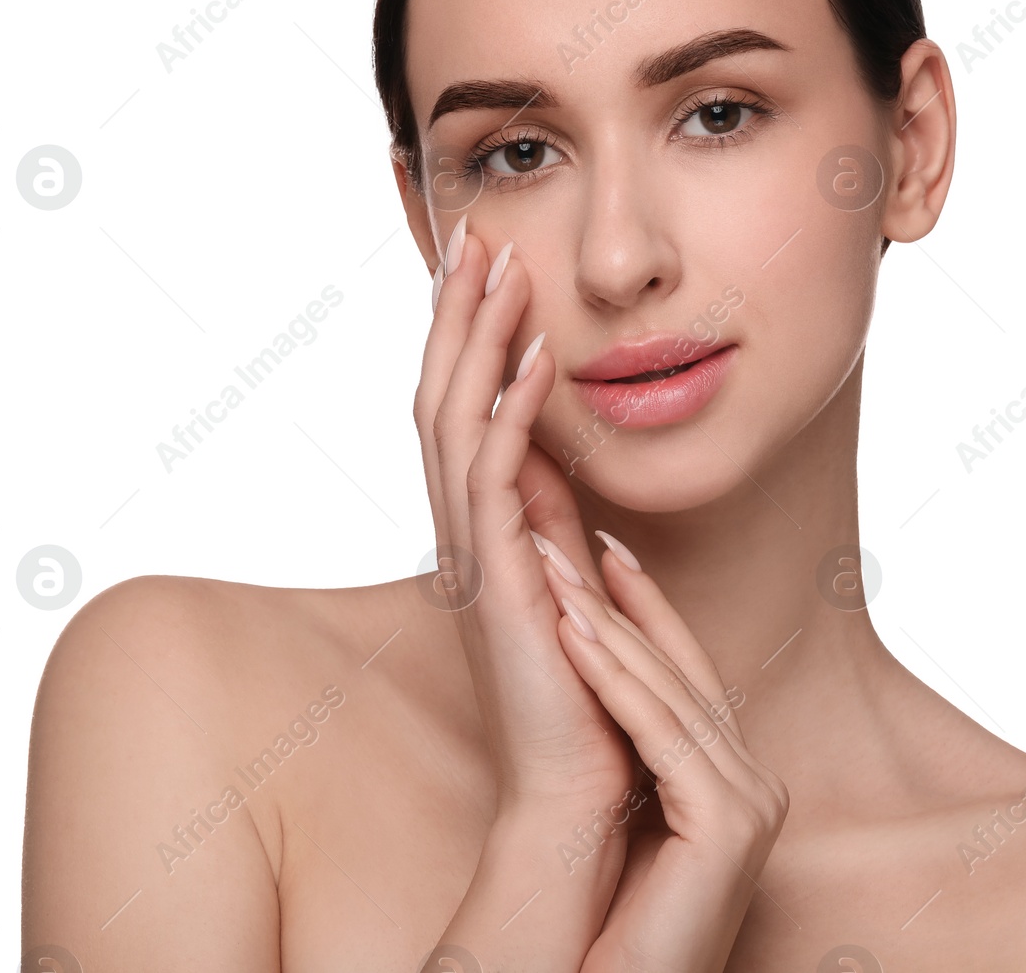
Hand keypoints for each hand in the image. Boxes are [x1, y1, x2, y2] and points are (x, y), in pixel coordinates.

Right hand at [415, 216, 636, 818]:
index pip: (461, 407)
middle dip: (458, 310)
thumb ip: (558, 526)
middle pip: (441, 394)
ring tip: (497, 262)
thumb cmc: (584, 698)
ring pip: (455, 419)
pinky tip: (536, 355)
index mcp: (480, 529)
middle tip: (474, 231)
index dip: (468, 333)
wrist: (573, 795)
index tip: (487, 260)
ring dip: (477, 338)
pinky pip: (494, 478)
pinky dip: (509, 411)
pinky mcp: (498, 583)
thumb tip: (569, 471)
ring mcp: (472, 556)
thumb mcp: (571, 587)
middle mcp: (463, 532)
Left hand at [540, 538, 790, 971]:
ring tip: (555, 568)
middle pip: (683, 674)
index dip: (648, 609)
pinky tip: (572, 633)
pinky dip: (614, 680)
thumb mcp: (622, 812)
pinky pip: (661, 735)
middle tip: (568, 538)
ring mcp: (752, 805)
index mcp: (736, 784)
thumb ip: (628, 749)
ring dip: (608, 626)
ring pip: (671, 695)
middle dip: (621, 603)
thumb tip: (596, 665)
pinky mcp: (730, 825)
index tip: (607, 548)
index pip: (689, 676)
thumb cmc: (607, 924)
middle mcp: (757, 788)